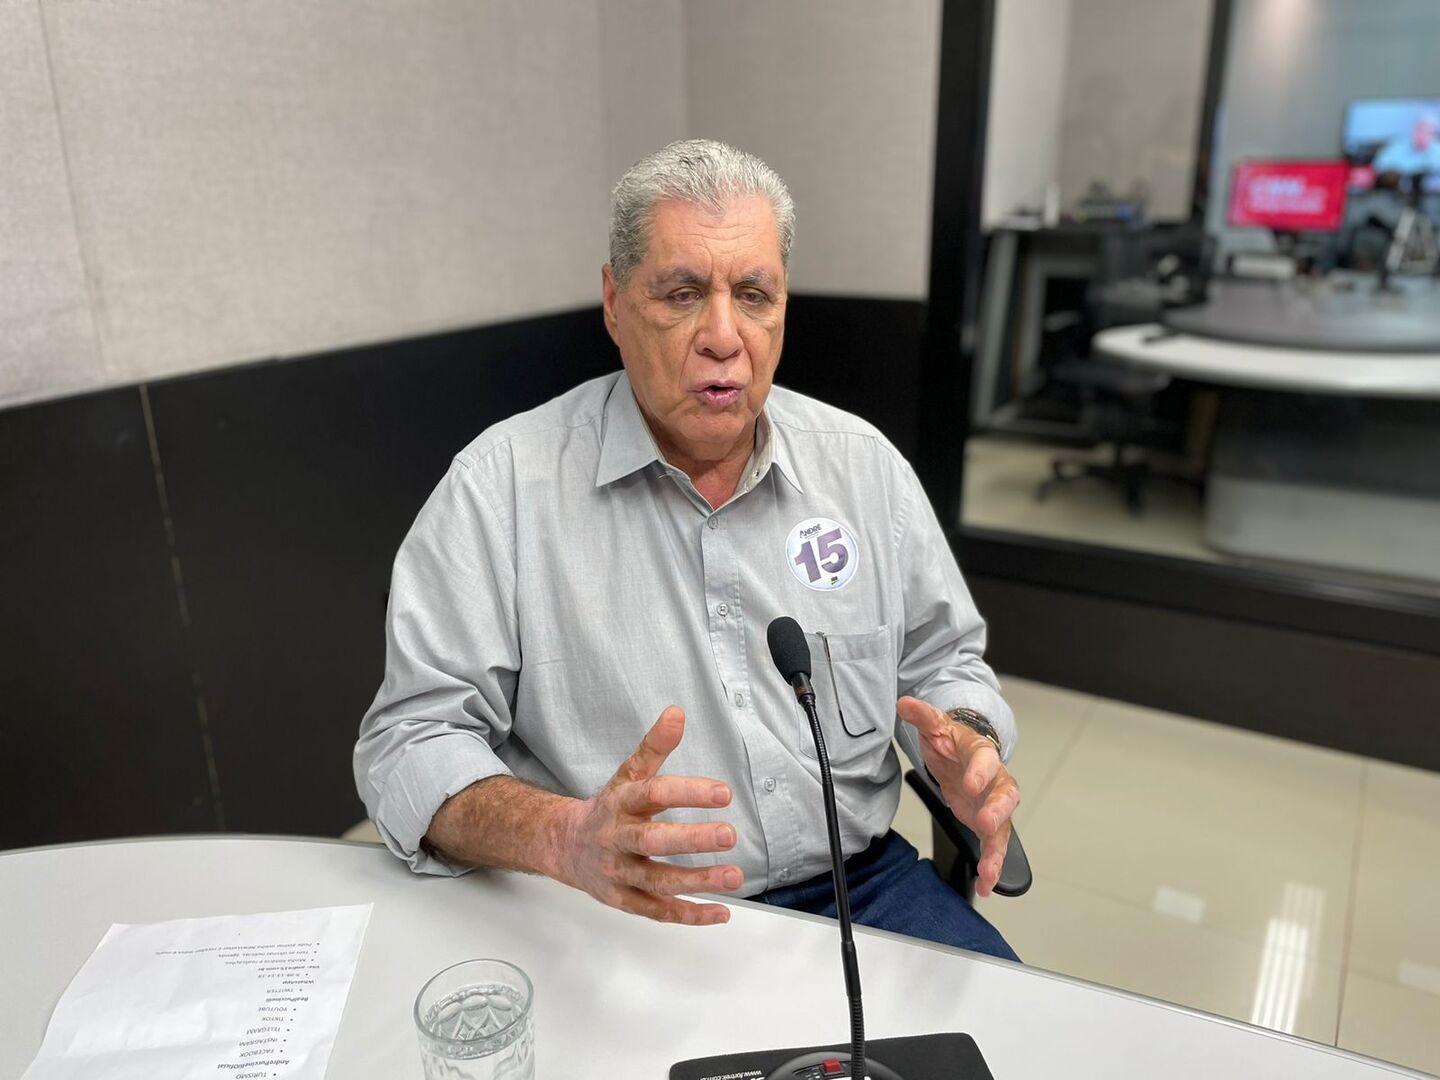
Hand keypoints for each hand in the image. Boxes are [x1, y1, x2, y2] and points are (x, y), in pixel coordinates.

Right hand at [554, 706, 742, 924]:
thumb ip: (654, 746)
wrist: (564, 846)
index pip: (653, 794)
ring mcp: (618, 873)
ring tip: (735, 875)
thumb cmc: (608, 808)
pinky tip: (720, 912)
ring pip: (656, 881)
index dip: (688, 793)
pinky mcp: (623, 900)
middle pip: (652, 841)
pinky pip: (657, 911)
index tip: (724, 792)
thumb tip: (677, 713)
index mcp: (620, 802)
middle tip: (728, 834)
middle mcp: (617, 839)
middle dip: (691, 840)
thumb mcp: (628, 773)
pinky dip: (689, 915)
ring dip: (697, 882)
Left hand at [896, 696, 1019, 896]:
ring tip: (989, 871)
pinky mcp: (989, 823)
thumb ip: (923, 716)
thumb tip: (904, 703)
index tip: (971, 784)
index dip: (980, 772)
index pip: (984, 760)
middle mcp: (994, 780)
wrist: (966, 752)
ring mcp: (993, 804)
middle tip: (986, 823)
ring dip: (997, 851)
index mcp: (981, 753)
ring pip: (1003, 827)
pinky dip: (991, 866)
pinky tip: (986, 884)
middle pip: (1005, 794)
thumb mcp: (937, 726)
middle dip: (997, 810)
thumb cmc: (953, 741)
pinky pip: (994, 846)